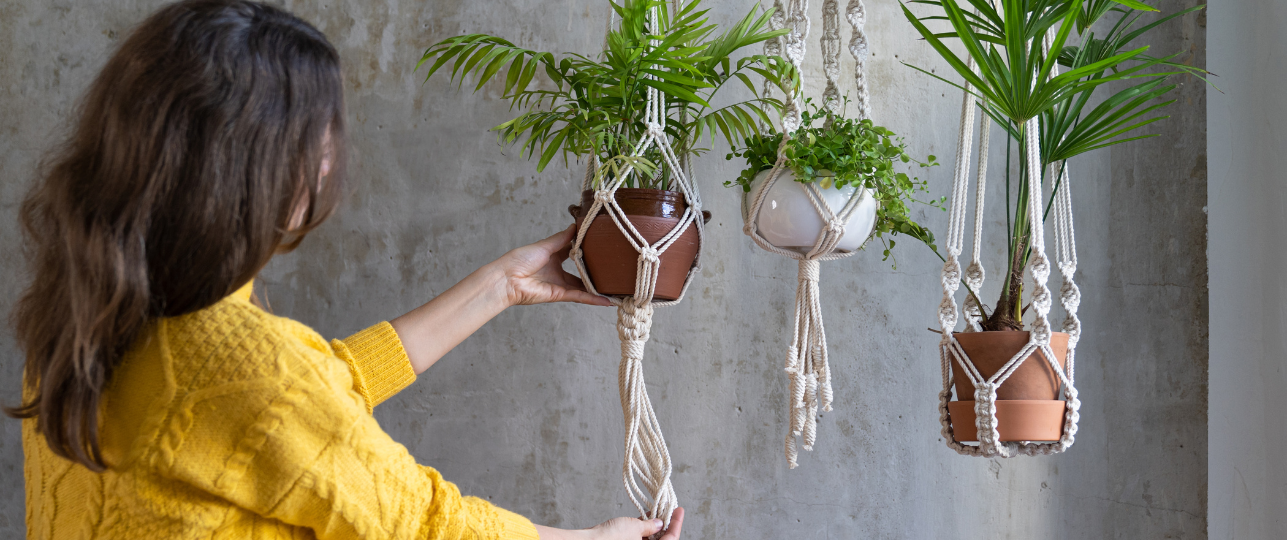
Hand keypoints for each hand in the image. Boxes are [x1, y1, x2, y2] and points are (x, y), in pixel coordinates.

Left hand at [494, 226, 610, 306]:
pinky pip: (579, 296)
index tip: (601, 244)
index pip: (573, 251)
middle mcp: (557, 270)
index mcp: (552, 255)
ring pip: (583, 286)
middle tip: (614, 268)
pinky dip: (593, 299)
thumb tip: (575, 227)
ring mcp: (559, 283)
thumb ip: (561, 239)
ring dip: (598, 288)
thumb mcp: (544, 245)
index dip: (586, 248)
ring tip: (615, 288)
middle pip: (581, 271)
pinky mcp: (559, 294)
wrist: (507, 279)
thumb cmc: (520, 259)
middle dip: (596, 271)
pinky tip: (607, 301)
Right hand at [535, 507, 684, 539]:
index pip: (671, 539)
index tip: (679, 510)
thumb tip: (659, 523)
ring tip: (656, 511)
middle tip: (669, 509)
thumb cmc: (609, 539)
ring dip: (653, 528)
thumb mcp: (635, 527)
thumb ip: (650, 525)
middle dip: (666, 526)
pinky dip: (642, 531)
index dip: (676, 523)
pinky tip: (643, 518)